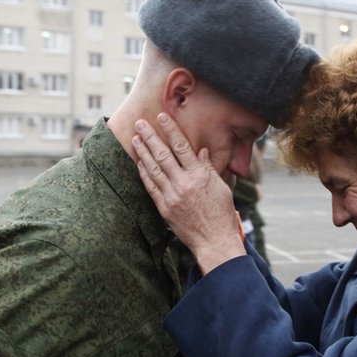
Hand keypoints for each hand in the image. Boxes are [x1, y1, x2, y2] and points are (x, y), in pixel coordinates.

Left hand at [133, 114, 245, 273]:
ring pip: (153, 169)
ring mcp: (172, 196)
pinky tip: (139, 163)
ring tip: (135, 139)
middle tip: (140, 122)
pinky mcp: (164, 208)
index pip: (182, 147)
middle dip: (150, 136)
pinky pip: (151, 187)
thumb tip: (200, 151)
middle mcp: (183, 183)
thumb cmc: (221, 213)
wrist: (214, 240)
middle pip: (163, 154)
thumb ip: (208, 168)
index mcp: (199, 175)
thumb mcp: (221, 187)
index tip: (162, 117)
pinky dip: (144, 173)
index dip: (170, 130)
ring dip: (143, 152)